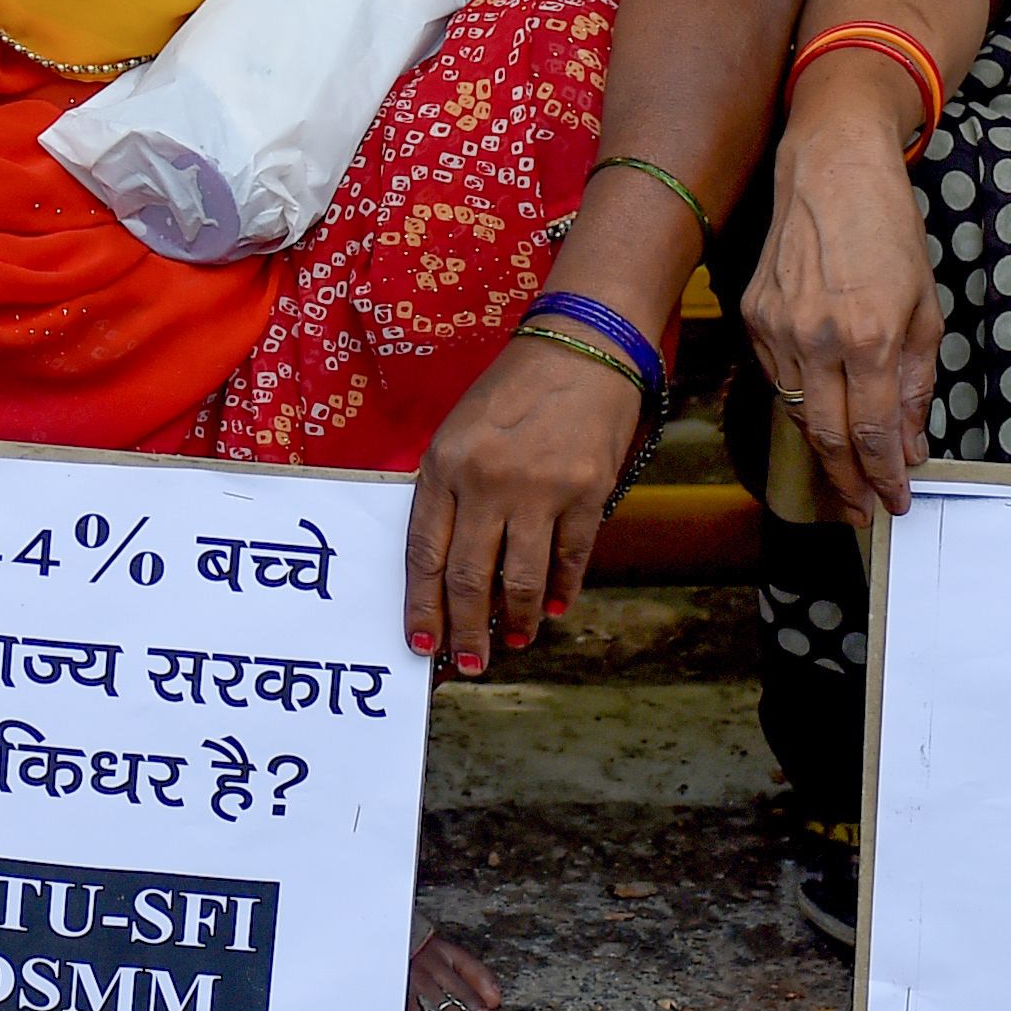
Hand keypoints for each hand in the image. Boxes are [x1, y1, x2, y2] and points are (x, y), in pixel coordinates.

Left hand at [406, 336, 636, 673]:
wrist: (582, 348)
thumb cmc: (512, 393)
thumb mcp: (459, 433)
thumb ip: (448, 493)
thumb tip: (448, 569)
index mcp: (444, 465)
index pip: (424, 553)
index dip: (423, 605)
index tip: (422, 642)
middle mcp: (487, 481)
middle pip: (468, 576)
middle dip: (465, 630)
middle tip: (467, 663)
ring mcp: (540, 488)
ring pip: (520, 579)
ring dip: (514, 621)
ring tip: (510, 643)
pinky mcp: (588, 492)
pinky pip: (570, 558)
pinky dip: (560, 590)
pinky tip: (551, 609)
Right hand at [740, 113, 942, 527]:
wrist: (831, 166)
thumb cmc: (889, 228)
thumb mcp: (926, 305)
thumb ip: (918, 380)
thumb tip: (913, 442)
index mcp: (871, 335)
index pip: (873, 431)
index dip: (884, 476)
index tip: (895, 502)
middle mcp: (817, 338)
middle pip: (827, 436)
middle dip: (848, 482)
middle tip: (864, 511)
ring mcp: (777, 327)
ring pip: (796, 413)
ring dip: (824, 450)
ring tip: (846, 474)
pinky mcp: (752, 316)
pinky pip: (776, 378)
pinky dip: (800, 403)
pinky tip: (820, 412)